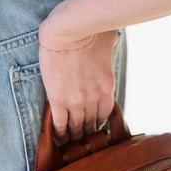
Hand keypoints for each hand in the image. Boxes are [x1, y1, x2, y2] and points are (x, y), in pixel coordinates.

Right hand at [38, 27, 118, 142]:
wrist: (69, 30)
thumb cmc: (90, 30)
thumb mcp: (109, 40)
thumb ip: (111, 46)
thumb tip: (112, 40)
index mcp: (107, 87)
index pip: (105, 114)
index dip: (99, 122)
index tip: (94, 125)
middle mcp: (94, 98)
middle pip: (91, 124)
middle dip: (87, 132)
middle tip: (82, 138)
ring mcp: (76, 101)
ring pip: (76, 127)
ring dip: (73, 135)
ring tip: (70, 141)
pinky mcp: (58, 99)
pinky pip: (59, 123)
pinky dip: (59, 132)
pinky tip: (58, 136)